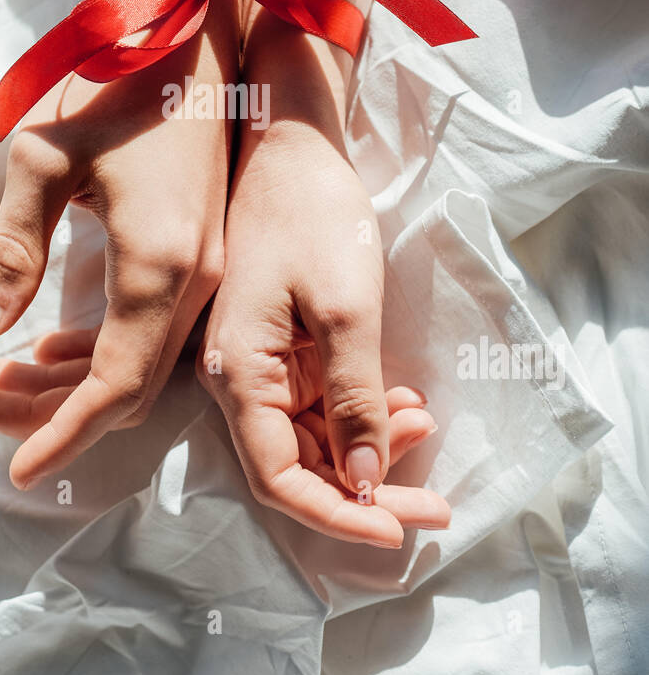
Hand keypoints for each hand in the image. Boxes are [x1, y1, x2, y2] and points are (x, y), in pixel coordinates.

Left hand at [0, 0, 236, 489]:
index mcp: (161, 264)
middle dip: (59, 413)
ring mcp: (213, 270)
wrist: (196, 37)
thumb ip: (11, 249)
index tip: (19, 469)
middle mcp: (200, 281)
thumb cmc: (118, 85)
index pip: (116, 386)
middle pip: (133, 386)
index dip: (65, 432)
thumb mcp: (43, 157)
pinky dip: (107, 352)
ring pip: (148, 363)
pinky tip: (50, 344)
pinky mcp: (210, 255)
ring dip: (78, 383)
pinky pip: (160, 332)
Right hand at [196, 31, 449, 544]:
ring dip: (370, 448)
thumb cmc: (313, 215)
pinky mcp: (280, 346)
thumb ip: (354, 400)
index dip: (336, 515)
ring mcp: (259, 364)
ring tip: (426, 425)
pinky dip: (363, 411)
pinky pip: (319, 402)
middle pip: (297, 466)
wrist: (293, 144)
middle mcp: (238, 379)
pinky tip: (407, 400)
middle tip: (436, 505)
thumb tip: (362, 482)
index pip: (279, 477)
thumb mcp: (346, 309)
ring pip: (312, 438)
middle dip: (368, 491)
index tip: (398, 530)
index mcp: (238, 374)